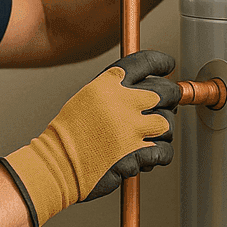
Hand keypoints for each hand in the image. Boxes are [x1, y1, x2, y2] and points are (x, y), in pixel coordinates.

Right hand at [0, 49, 180, 226]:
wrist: (55, 164)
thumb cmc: (68, 135)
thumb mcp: (87, 98)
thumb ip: (114, 89)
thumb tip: (142, 89)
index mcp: (108, 83)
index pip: (145, 63)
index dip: (161, 63)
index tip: (168, 67)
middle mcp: (122, 101)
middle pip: (166, 92)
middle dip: (170, 99)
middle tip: (165, 107)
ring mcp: (130, 128)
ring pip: (167, 124)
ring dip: (163, 132)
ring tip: (149, 137)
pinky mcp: (135, 153)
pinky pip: (164, 151)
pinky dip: (159, 155)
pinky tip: (146, 155)